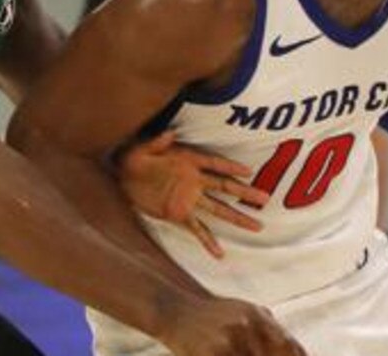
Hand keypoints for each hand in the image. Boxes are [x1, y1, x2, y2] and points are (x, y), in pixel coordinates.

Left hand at [117, 132, 269, 257]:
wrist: (122, 175)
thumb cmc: (133, 158)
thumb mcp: (142, 149)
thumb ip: (157, 144)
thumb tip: (170, 134)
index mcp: (188, 162)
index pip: (214, 164)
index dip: (230, 167)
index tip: (248, 172)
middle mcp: (194, 181)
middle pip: (224, 187)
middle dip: (244, 193)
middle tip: (265, 198)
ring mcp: (189, 199)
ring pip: (218, 209)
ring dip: (237, 217)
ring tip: (257, 226)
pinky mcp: (179, 214)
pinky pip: (197, 229)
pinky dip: (208, 241)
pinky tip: (220, 253)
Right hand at [160, 296, 306, 355]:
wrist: (175, 309)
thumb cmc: (210, 313)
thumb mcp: (242, 310)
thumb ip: (267, 325)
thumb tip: (293, 348)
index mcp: (257, 315)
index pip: (289, 345)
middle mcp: (247, 325)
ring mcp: (230, 340)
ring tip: (234, 353)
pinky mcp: (214, 353)